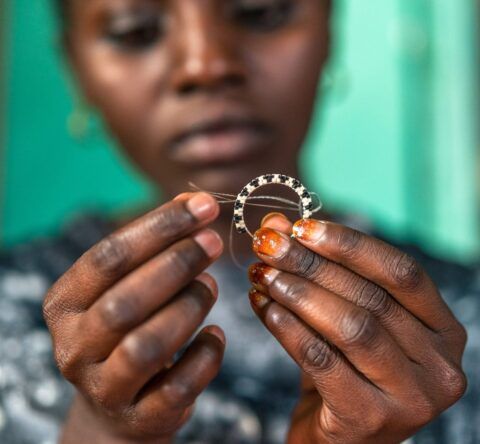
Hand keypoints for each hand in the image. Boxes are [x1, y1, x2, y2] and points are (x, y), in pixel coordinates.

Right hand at [43, 192, 225, 442]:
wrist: (119, 402)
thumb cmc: (127, 328)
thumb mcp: (128, 285)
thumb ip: (155, 244)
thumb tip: (192, 202)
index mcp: (65, 303)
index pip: (108, 257)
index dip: (160, 227)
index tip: (204, 207)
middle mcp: (74, 346)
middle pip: (125, 302)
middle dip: (177, 264)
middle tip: (213, 242)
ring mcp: (103, 387)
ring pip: (147, 346)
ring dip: (189, 308)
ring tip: (213, 286)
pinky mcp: (139, 417)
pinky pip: (178, 387)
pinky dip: (205, 357)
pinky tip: (216, 335)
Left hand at [248, 214, 466, 443]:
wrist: (337, 438)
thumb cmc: (345, 368)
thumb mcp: (340, 315)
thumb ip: (317, 270)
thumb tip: (276, 225)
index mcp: (442, 329)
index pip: (401, 271)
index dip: (349, 244)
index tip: (302, 227)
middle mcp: (439, 364)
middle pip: (371, 297)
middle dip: (311, 264)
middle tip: (269, 244)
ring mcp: (411, 397)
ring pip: (351, 327)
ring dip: (299, 294)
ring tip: (262, 274)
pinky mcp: (371, 420)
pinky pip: (323, 361)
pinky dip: (289, 329)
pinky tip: (265, 308)